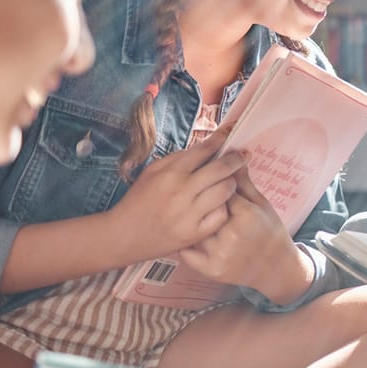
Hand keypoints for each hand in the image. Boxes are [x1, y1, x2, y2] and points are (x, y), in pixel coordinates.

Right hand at [107, 129, 242, 259]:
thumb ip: (178, 159)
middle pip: (221, 169)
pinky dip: (224, 207)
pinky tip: (220, 205)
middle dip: (236, 159)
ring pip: (226, 191)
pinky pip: (221, 215)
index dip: (222, 138)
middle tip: (242, 156)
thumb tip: (206, 147)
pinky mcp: (194, 233)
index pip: (204, 150)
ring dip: (232, 183)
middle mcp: (181, 191)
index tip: (232, 132)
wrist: (123, 235)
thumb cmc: (139, 200)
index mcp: (170, 173)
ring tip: (229, 181)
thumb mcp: (152, 172)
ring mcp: (189, 214)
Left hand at [179, 165, 308, 299]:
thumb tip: (233, 156)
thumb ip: (244, 183)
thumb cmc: (271, 232)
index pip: (220, 189)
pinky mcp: (210, 269)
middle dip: (199, 200)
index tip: (208, 179)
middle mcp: (231, 234)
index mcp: (246, 215)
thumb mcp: (263, 205)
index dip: (213, 183)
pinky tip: (186, 235)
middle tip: (194, 197)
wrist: (276, 269)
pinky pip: (187, 252)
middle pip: (203, 207)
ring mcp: (219, 254)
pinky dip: (184, 243)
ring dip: (188, 220)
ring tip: (186, 213)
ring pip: (193, 228)